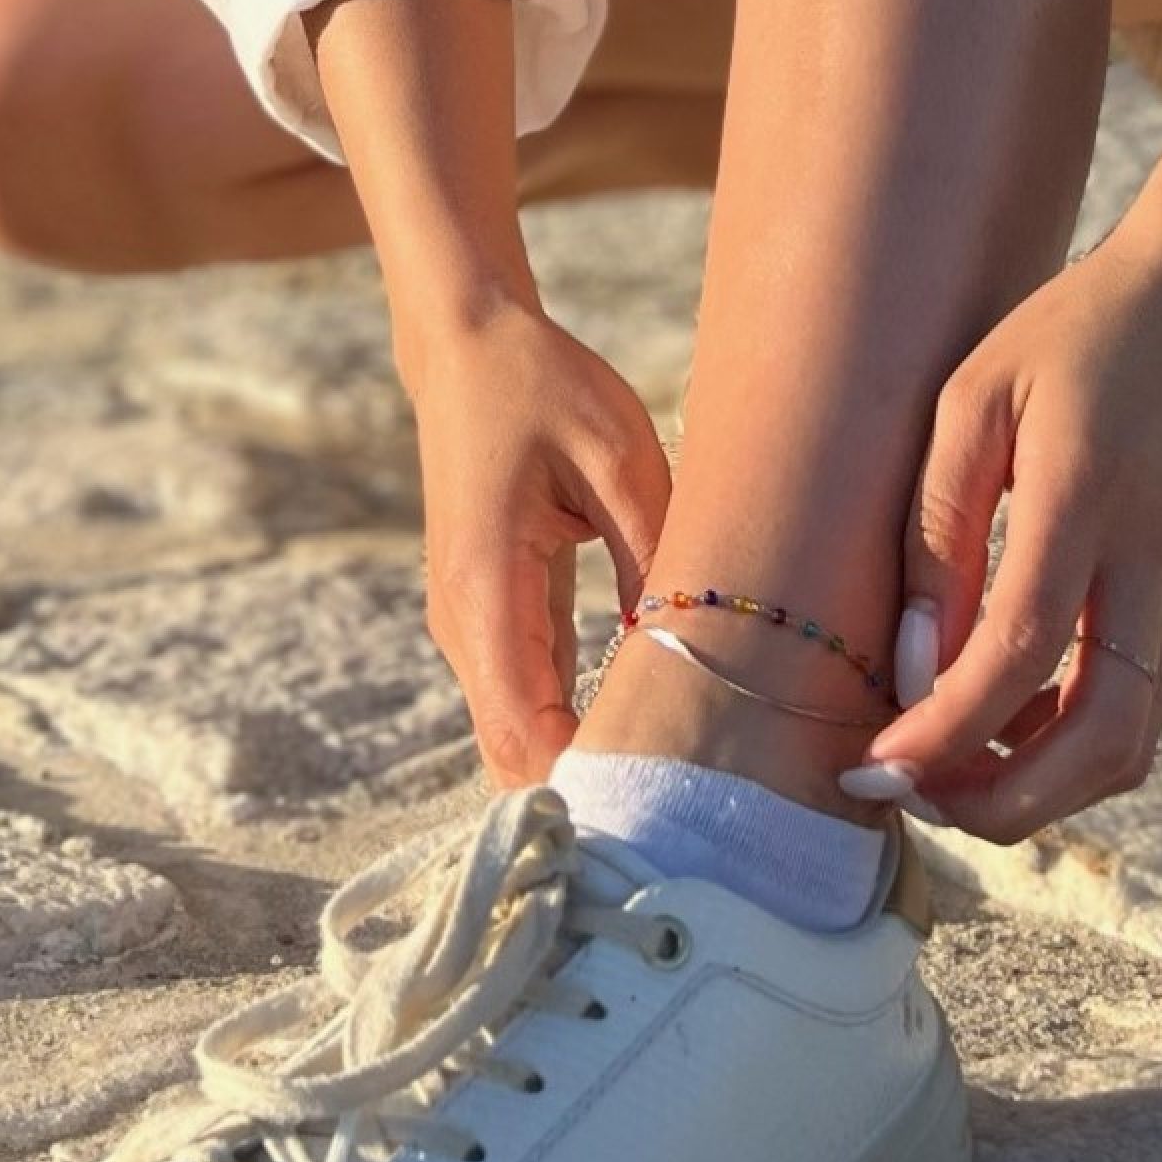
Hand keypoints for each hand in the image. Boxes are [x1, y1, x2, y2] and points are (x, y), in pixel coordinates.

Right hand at [407, 297, 671, 785]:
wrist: (469, 350)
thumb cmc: (542, 388)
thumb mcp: (617, 457)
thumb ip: (652, 554)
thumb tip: (696, 648)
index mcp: (486, 586)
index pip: (521, 729)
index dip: (584, 781)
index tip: (661, 808)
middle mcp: (465, 622)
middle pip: (514, 754)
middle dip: (589, 792)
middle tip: (688, 812)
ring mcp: (471, 624)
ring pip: (518, 734)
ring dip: (585, 762)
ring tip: (681, 782)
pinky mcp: (492, 614)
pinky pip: (530, 695)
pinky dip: (576, 724)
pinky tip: (649, 731)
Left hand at [859, 218, 1161, 841]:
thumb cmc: (1078, 329)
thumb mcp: (979, 394)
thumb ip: (942, 523)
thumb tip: (917, 655)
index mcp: (1087, 502)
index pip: (1019, 656)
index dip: (944, 733)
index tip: (872, 768)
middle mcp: (1152, 565)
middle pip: (1104, 743)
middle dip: (1005, 803)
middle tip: (909, 794)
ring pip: (1133, 741)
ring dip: (1041, 786)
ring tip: (942, 768)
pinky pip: (1137, 702)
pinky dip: (1069, 741)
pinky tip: (998, 716)